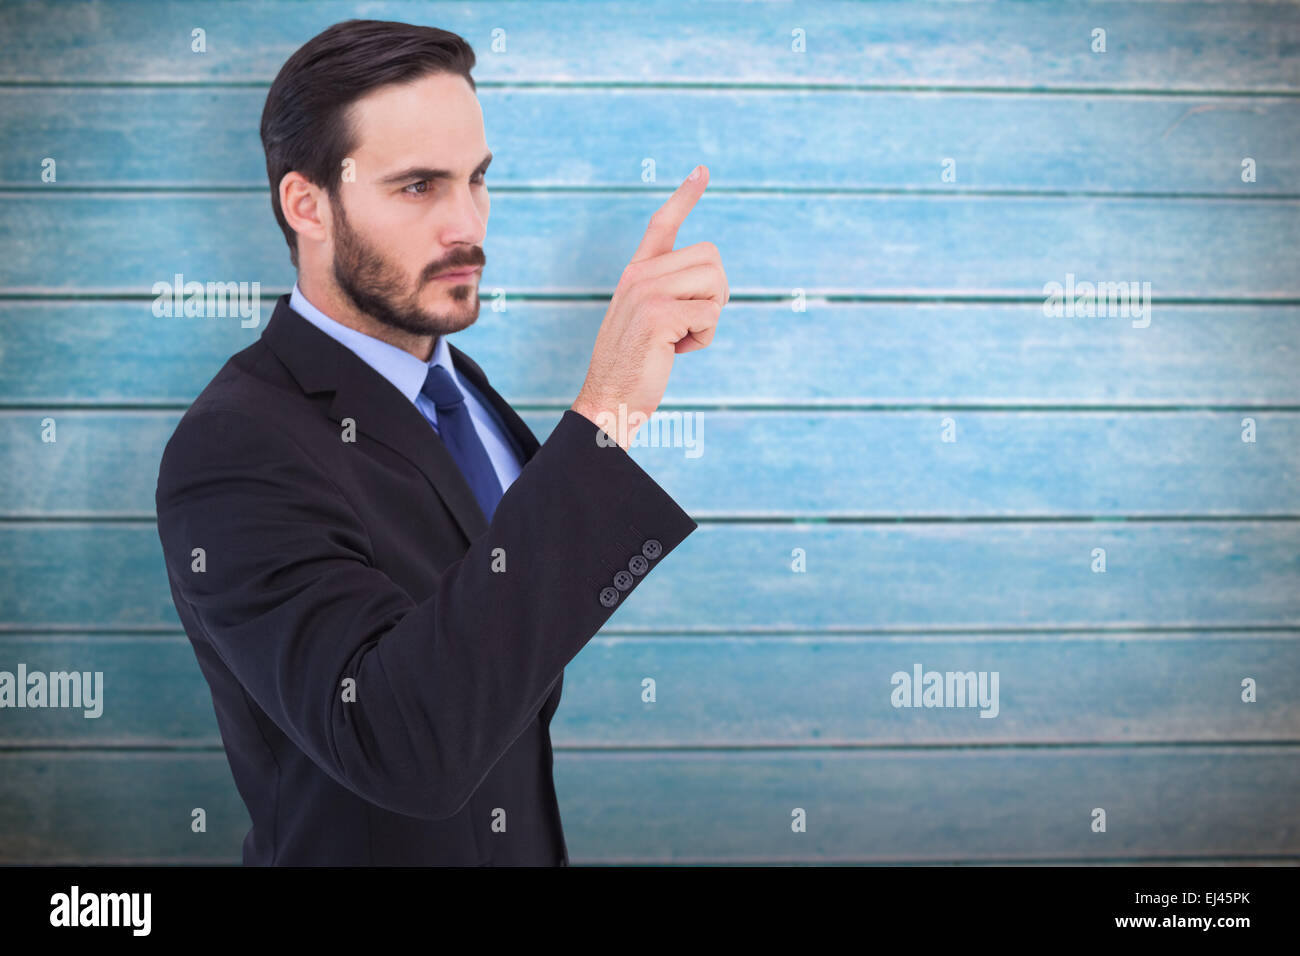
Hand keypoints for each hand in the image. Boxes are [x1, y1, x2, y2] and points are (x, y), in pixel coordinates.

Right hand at [571, 165, 727, 449]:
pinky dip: (703, 338)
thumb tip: (711, 279)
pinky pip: (710, 315)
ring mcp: (648, 290)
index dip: (685, 196)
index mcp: (636, 272)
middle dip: (715, 295)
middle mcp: (640, 274)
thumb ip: (668, 293)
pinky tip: (677, 350)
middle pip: (711, 258)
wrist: (609, 399)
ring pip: (715, 283)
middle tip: (692, 323)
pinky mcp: (659, 313)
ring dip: (710, 317)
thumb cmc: (634, 367)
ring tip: (681, 338)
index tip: (703, 171)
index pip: (662, 224)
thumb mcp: (648, 319)